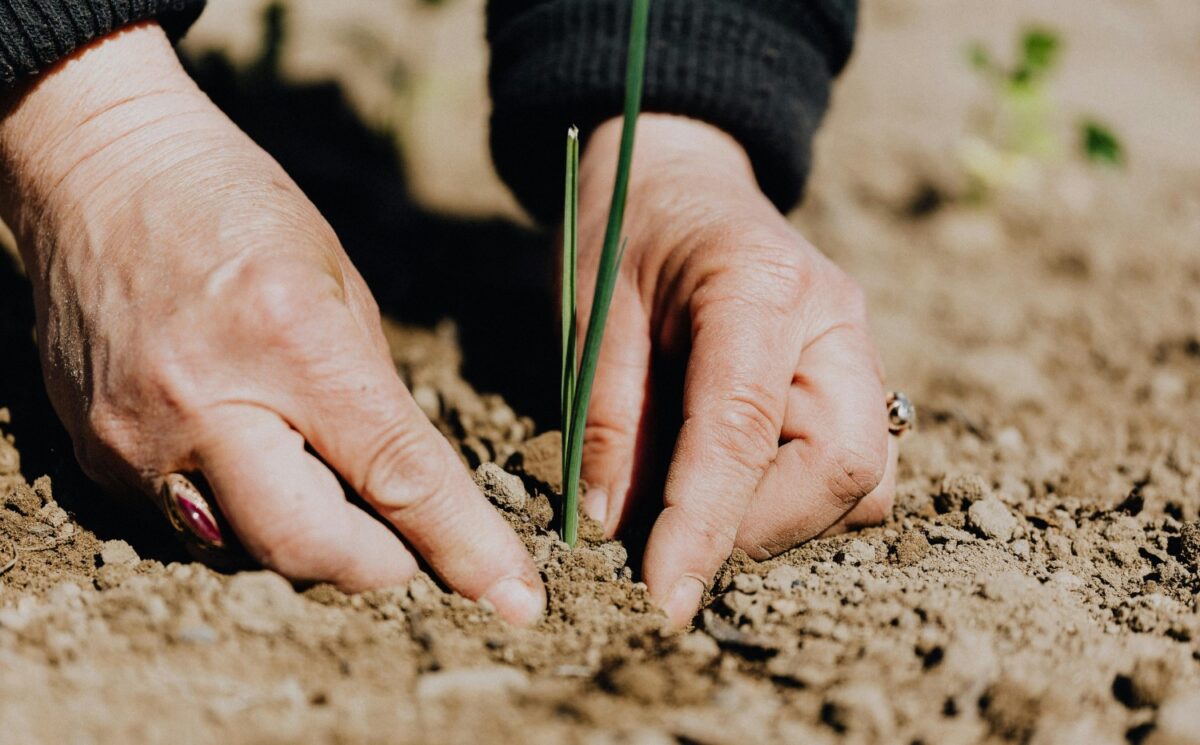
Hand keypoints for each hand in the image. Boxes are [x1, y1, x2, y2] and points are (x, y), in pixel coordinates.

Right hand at [0, 23, 544, 623]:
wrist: (98, 171)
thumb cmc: (236, 208)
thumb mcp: (339, 282)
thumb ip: (374, 395)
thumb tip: (408, 489)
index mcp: (291, 341)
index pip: (396, 476)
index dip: (463, 547)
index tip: (514, 599)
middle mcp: (205, 404)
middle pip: (310, 548)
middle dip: (379, 565)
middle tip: (408, 545)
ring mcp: (137, 439)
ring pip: (247, 551)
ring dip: (308, 540)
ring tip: (322, 479)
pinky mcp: (96, 456)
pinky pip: (189, 525)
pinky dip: (241, 512)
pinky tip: (251, 456)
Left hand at [576, 115, 896, 626]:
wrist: (680, 176)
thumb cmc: (625, 231)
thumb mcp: (592, 311)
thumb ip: (606, 416)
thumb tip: (614, 528)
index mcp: (759, 285)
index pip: (743, 430)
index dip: (704, 525)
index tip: (664, 597)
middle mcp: (833, 319)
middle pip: (844, 466)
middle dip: (758, 529)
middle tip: (674, 542)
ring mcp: (857, 348)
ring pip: (863, 480)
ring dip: (783, 521)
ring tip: (698, 506)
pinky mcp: (855, 377)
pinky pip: (855, 467)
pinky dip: (798, 499)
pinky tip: (733, 480)